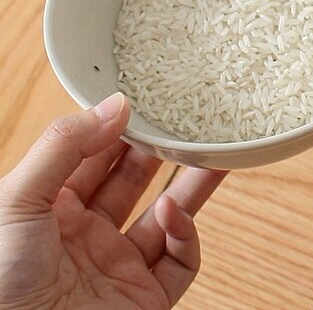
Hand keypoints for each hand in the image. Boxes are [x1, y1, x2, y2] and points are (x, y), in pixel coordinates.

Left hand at [0, 93, 225, 309]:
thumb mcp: (15, 199)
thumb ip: (64, 145)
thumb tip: (117, 106)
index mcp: (48, 210)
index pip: (94, 156)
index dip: (121, 129)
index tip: (149, 103)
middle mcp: (84, 237)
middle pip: (136, 181)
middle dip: (163, 151)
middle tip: (186, 123)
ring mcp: (117, 268)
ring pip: (167, 216)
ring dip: (192, 184)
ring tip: (213, 154)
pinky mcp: (144, 300)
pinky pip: (180, 263)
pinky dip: (185, 235)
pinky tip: (173, 214)